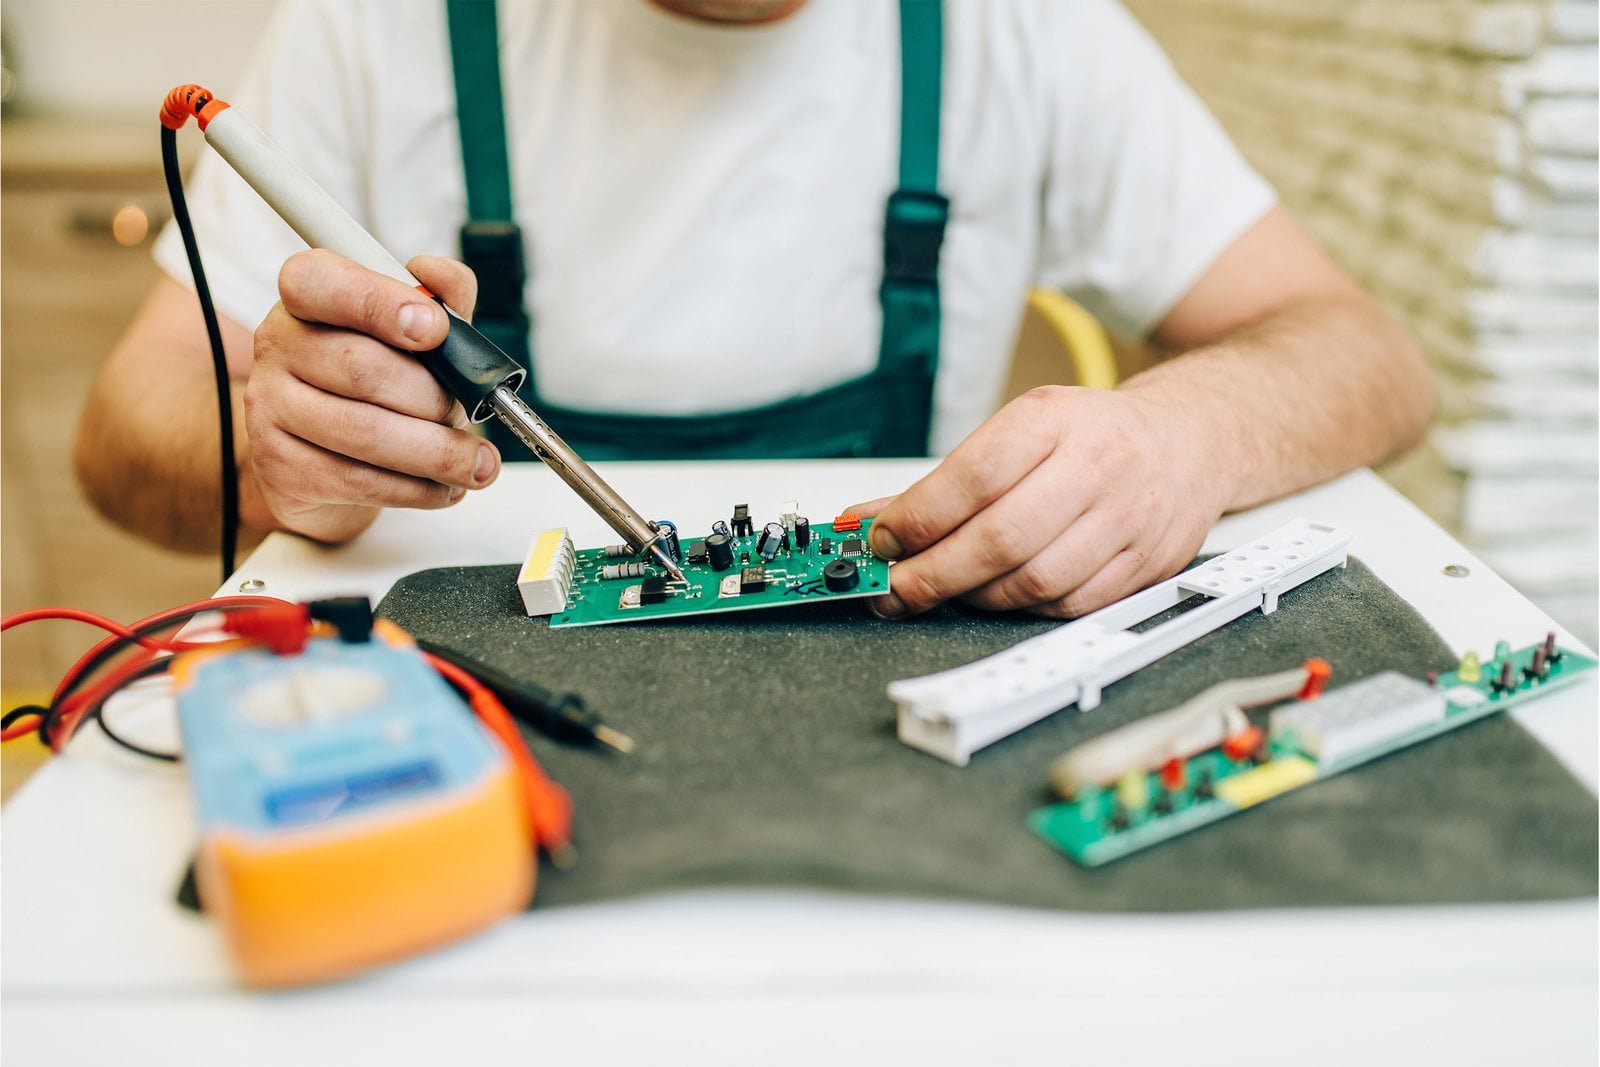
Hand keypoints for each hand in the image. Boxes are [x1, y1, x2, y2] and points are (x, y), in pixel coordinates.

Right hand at [244, 251, 500, 542]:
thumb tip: (440, 275)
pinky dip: (418, 488)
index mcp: (308, 296)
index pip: (323, 283)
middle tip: (467, 413)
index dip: (381, 304)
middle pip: (362, 368)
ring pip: (364, 433)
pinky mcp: (281, 468)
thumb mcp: (416, 330)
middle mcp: (278, 345)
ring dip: (437, 453)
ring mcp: (270, 408)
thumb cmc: (381, 380)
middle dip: (433, 397)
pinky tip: (444, 487)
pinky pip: (359, 481)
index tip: (436, 330)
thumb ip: (440, 296)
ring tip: (476, 464)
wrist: (327, 453)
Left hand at [848, 385, 1223, 618]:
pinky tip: (1000, 595)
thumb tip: (870, 521)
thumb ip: (946, 480)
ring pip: (1034, 582)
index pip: (972, 478)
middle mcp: (1098, 465)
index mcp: (1054, 420)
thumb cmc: (1093, 434)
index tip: (881, 541)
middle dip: (933, 575)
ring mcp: (1128, 518)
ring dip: (974, 597)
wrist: (1189, 439)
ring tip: (946, 590)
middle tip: (895, 590)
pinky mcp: (1145, 564)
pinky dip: (1022, 609)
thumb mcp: (1020, 429)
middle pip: (1000, 540)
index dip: (917, 519)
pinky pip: (1067, 606)